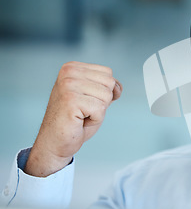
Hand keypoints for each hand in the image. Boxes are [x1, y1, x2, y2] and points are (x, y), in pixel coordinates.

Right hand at [25, 62, 121, 176]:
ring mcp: (68, 85)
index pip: (108, 74)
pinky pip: (100, 109)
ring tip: (81, 115)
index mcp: (72, 67)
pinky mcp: (70, 100)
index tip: (86, 101)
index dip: (103, 92)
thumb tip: (117, 86)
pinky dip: (95, 119)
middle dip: (102, 101)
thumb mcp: (94, 98)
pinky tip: (79, 121)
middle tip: (83, 110)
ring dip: (98, 111)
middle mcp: (68, 72)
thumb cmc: (74, 121)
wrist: (55, 142)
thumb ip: (106, 87)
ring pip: (106, 96)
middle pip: (109, 83)